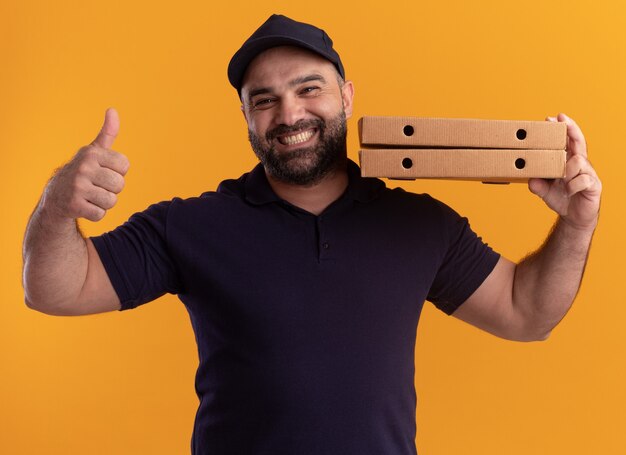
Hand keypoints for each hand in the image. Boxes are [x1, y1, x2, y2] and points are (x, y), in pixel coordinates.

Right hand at [43, 108, 129, 221]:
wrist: (55, 197)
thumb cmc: (83, 172)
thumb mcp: (94, 151)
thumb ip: (107, 133)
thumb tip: (113, 110)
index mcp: (91, 153)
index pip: (124, 165)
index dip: (118, 172)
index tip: (103, 172)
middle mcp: (83, 167)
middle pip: (119, 184)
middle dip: (112, 189)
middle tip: (96, 186)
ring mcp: (77, 186)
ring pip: (111, 201)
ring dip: (104, 203)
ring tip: (90, 196)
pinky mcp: (74, 205)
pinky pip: (101, 214)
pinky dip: (95, 214)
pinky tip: (84, 206)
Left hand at [528, 113, 601, 230]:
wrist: (575, 217)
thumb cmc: (561, 198)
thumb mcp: (544, 191)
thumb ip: (537, 185)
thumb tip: (530, 179)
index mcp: (568, 160)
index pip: (568, 140)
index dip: (563, 128)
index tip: (553, 117)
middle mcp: (580, 163)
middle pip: (578, 141)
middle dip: (570, 129)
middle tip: (561, 119)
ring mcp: (588, 173)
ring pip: (578, 161)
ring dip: (567, 169)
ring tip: (562, 181)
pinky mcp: (594, 185)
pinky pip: (583, 180)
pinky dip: (573, 185)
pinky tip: (569, 190)